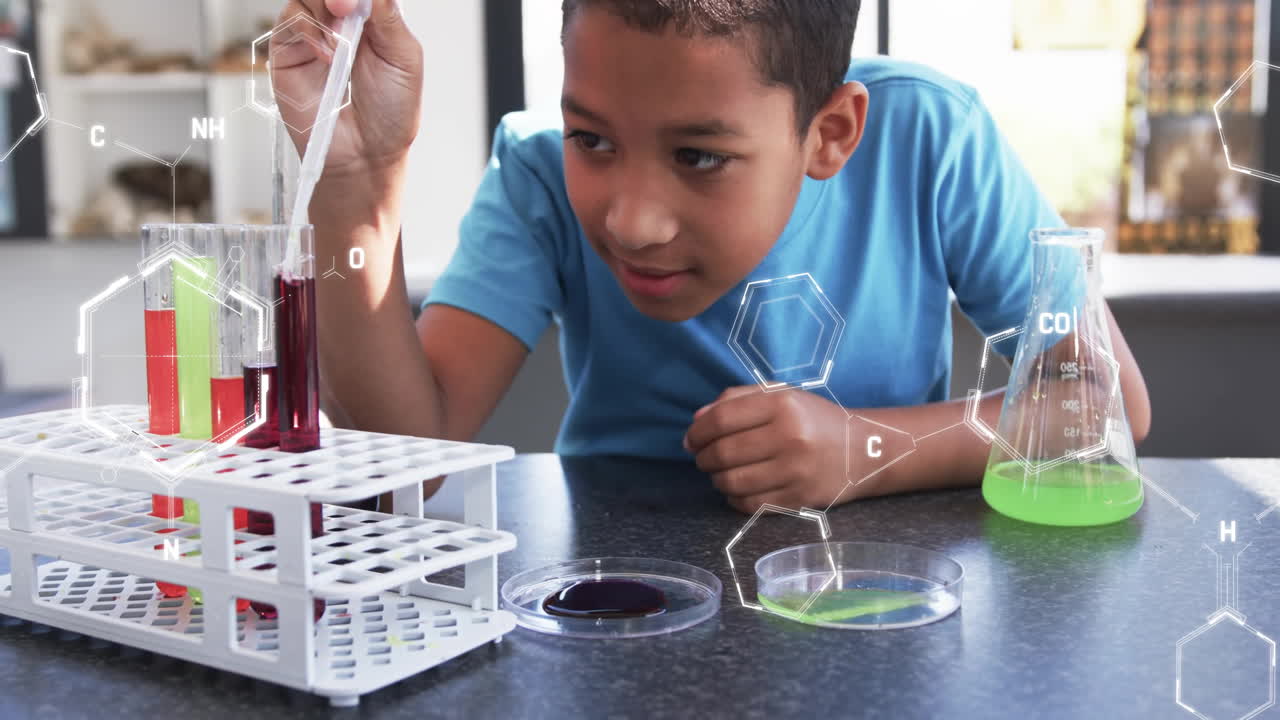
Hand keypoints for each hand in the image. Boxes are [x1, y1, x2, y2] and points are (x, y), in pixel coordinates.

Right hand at [272, 0, 422, 176]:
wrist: (366, 153)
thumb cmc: (389, 114)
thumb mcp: (403, 59)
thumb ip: (389, 18)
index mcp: (371, 20)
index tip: (361, 1)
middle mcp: (340, 23)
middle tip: (347, 6)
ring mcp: (312, 36)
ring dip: (324, 12)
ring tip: (341, 43)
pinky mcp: (289, 53)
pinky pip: (289, 23)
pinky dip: (308, 32)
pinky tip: (326, 55)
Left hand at [684, 386, 848, 512]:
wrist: (863, 450)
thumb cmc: (813, 419)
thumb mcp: (781, 395)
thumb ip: (737, 400)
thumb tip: (697, 421)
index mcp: (783, 404)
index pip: (722, 419)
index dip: (697, 432)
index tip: (691, 440)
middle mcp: (790, 437)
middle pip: (723, 453)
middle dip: (703, 457)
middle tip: (702, 458)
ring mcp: (796, 472)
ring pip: (732, 482)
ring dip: (716, 479)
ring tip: (720, 473)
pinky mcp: (799, 499)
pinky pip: (750, 505)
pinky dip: (733, 499)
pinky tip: (736, 489)